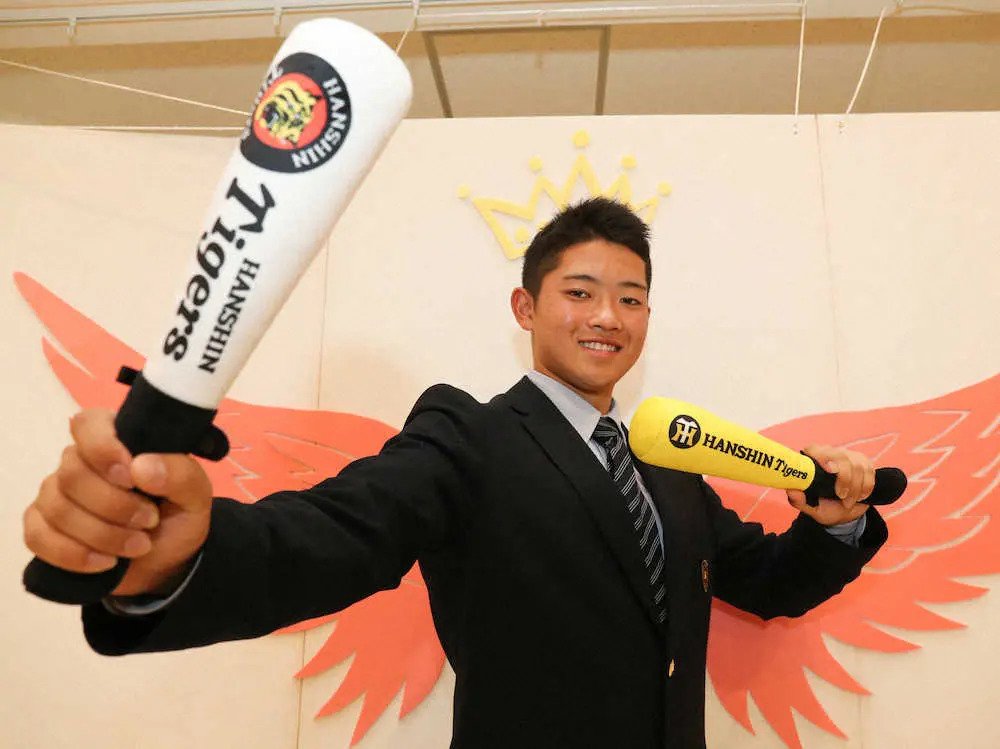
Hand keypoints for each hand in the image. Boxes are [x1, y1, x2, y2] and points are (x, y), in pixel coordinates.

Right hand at [23, 409, 212, 596]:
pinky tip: (106, 562)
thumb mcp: (195, 494)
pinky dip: (75, 554)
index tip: (131, 477)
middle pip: (72, 474)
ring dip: (102, 534)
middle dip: (114, 506)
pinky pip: (39, 537)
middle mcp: (79, 462)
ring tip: (139, 545)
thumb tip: (141, 466)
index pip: (88, 424)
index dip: (103, 449)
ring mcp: (55, 495)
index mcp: (116, 440)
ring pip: (58, 509)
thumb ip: (178, 474)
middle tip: (149, 521)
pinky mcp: (41, 528)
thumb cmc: (178, 515)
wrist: (167, 561)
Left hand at [786, 444, 873, 526]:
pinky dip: (866, 487)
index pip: (814, 449)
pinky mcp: (864, 464)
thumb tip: (791, 491)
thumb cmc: (825, 506)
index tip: (827, 469)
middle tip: (841, 495)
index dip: (820, 455)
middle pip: (841, 456)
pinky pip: (869, 471)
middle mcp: (831, 454)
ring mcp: (849, 457)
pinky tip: (861, 497)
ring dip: (855, 487)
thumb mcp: (811, 507)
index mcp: (813, 460)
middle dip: (844, 478)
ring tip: (848, 501)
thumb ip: (799, 501)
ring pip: (857, 465)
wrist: (846, 513)